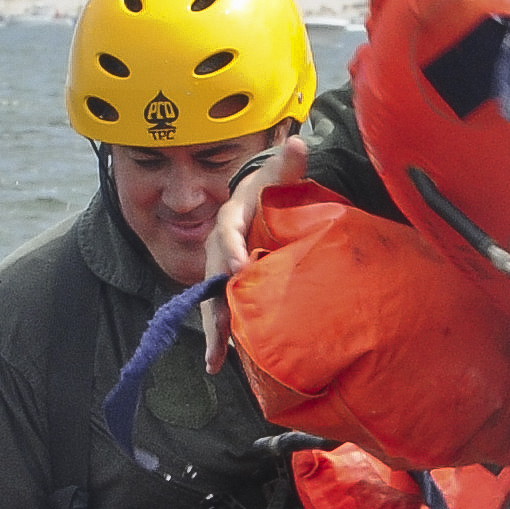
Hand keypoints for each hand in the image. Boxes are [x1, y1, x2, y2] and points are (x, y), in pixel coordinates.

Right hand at [203, 135, 308, 371]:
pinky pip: (220, 313)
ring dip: (213, 332)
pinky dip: (218, 339)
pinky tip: (217, 365)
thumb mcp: (277, 174)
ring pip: (211, 303)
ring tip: (214, 360)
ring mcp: (219, 272)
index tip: (240, 267)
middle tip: (222, 329)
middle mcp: (218, 248)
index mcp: (231, 219)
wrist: (256, 203)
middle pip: (212, 277)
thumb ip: (287, 163)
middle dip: (215, 304)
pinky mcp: (226, 290)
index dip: (231, 249)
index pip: (227, 233)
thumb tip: (299, 143)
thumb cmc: (268, 190)